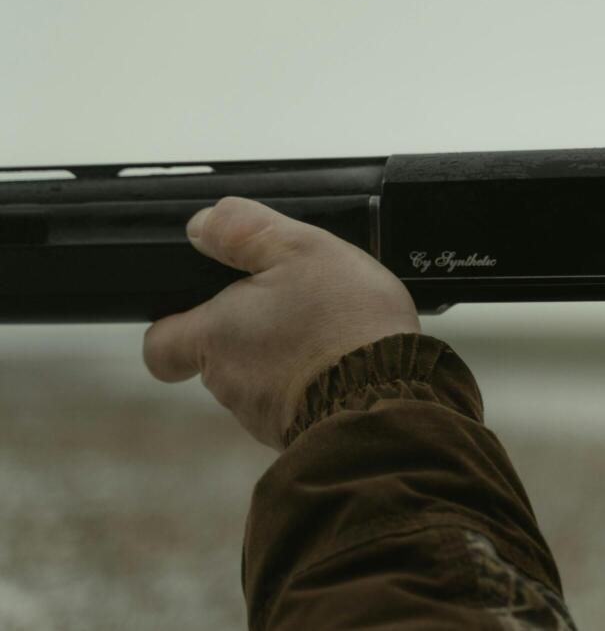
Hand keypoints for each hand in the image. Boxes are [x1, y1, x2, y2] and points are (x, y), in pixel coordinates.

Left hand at [142, 197, 422, 449]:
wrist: (388, 396)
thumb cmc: (341, 322)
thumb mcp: (301, 249)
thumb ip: (246, 231)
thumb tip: (202, 225)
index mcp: (215, 335)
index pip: (159, 346)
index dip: (174, 328)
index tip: (199, 313)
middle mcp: (228, 382)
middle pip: (220, 359)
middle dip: (251, 336)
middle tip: (296, 309)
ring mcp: (263, 415)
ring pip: (260, 383)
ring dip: (287, 362)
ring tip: (333, 335)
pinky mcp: (299, 435)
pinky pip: (297, 407)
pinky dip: (315, 387)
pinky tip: (349, 365)